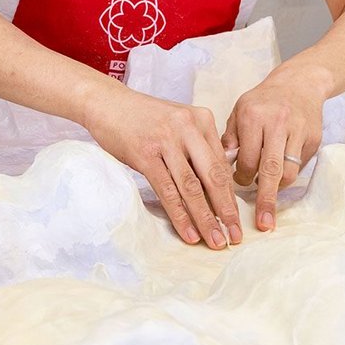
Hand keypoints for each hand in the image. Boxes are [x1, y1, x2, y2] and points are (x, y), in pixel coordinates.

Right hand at [83, 86, 241, 249]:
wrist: (107, 103)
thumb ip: (199, 146)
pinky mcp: (145, 154)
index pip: (222, 164)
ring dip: (206, 219)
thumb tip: (217, 185)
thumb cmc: (143, 118)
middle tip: (235, 237)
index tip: (237, 219)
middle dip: (227, 211)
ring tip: (216, 241)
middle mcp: (188, 127)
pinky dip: (180, 216)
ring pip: (192, 188)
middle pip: (213, 176)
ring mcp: (166, 140)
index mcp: (202, 119)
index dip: (231, 195)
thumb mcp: (178, 123)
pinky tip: (189, 233)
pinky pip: (167, 191)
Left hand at [221, 70, 327, 231]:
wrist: (299, 84)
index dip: (241, 177)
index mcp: (253, 116)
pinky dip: (289, 176)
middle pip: (271, 170)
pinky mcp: (313, 139)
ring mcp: (298, 131)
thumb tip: (222, 168)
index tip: (236, 183)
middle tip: (263, 223)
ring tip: (268, 192)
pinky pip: (300, 167)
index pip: (246, 158)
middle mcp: (277, 123)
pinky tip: (280, 175)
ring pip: (289, 172)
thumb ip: (230, 139)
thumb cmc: (262, 101)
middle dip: (266, 199)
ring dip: (277, 188)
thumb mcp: (238, 111)